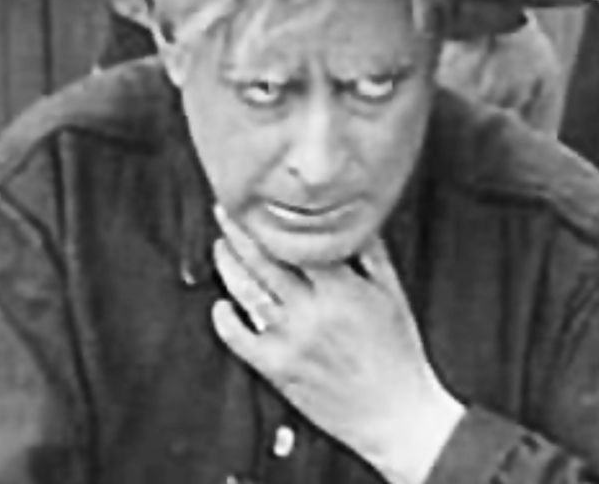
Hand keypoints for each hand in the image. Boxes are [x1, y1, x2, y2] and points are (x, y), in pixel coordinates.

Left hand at [211, 207, 463, 483]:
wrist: (396, 416)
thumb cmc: (397, 352)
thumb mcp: (391, 293)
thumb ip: (369, 251)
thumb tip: (347, 217)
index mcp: (341, 289)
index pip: (297, 241)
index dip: (273, 218)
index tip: (259, 201)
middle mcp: (311, 312)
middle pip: (264, 261)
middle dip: (239, 231)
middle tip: (226, 211)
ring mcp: (291, 341)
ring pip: (247, 293)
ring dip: (227, 265)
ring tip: (220, 245)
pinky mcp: (278, 369)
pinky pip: (239, 339)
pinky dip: (224, 320)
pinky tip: (221, 304)